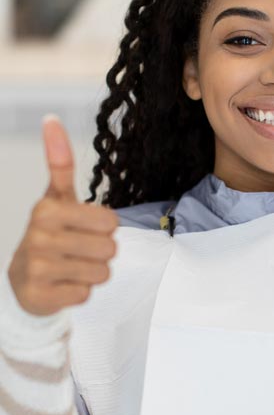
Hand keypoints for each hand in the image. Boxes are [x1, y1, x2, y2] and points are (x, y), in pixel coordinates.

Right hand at [7, 115, 118, 315]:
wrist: (23, 280)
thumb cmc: (51, 233)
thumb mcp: (55, 197)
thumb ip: (58, 162)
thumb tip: (52, 118)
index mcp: (47, 209)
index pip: (110, 221)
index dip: (104, 228)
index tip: (84, 227)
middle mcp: (39, 236)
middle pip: (109, 248)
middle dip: (101, 252)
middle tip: (79, 251)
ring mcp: (37, 268)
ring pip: (102, 273)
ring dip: (93, 273)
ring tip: (72, 267)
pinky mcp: (41, 296)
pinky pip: (86, 294)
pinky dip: (80, 292)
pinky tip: (63, 284)